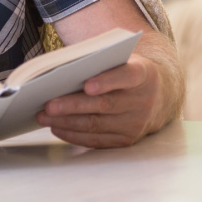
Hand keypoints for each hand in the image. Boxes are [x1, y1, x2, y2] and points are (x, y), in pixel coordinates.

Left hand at [37, 53, 161, 148]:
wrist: (156, 96)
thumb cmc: (127, 73)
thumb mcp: (122, 61)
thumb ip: (100, 62)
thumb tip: (62, 72)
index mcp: (144, 74)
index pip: (128, 76)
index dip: (107, 81)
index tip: (87, 85)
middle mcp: (144, 100)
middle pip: (105, 105)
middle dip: (73, 106)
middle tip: (48, 105)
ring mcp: (136, 123)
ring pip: (96, 124)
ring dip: (67, 122)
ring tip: (44, 116)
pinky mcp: (126, 140)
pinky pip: (96, 140)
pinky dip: (74, 135)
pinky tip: (57, 127)